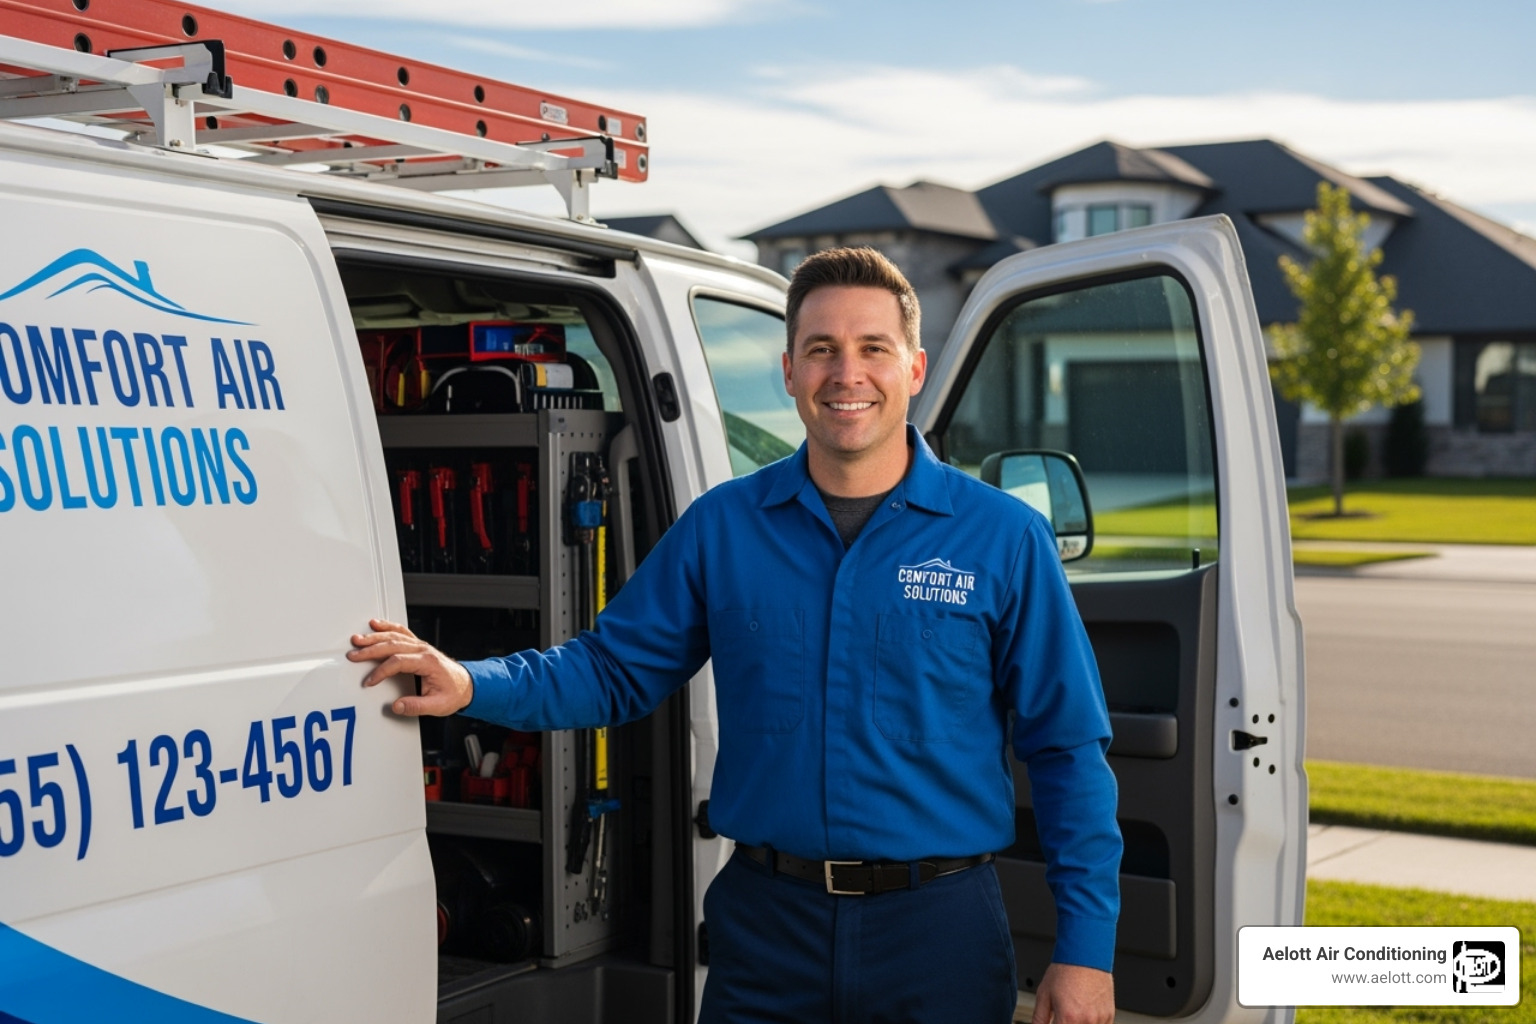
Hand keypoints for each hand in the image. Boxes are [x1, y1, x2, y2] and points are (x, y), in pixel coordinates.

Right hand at [348, 618, 473, 716]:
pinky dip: (388, 627)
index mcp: (428, 662)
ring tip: (358, 639)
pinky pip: (401, 632)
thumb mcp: (438, 705)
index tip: (370, 681)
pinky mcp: (418, 646)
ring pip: (395, 636)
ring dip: (375, 637)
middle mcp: (424, 650)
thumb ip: (416, 706)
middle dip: (371, 650)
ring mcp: (421, 646)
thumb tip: (397, 707)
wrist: (466, 685)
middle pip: (393, 645)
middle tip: (354, 655)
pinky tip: (376, 625)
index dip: (381, 672)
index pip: (399, 662)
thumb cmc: (453, 693)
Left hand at [1030, 963, 1113, 1023]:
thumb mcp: (1044, 994)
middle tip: (1062, 1016)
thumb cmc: (1065, 970)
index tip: (1054, 1022)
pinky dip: (1091, 1023)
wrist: (1085, 954)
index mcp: (1068, 1018)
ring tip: (1073, 1011)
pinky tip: (1084, 1013)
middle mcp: (1086, 1021)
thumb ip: (1039, 1018)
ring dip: (1078, 1023)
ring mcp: (1100, 1019)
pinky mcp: (1109, 1015)